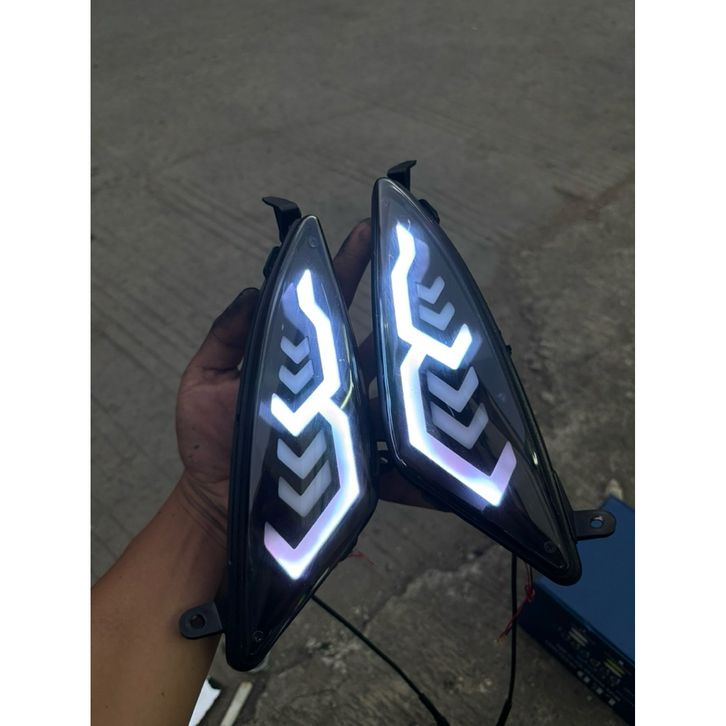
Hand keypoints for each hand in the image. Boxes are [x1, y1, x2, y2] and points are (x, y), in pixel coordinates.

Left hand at [174, 219, 438, 544]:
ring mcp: (352, 420)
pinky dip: (421, 451)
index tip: (364, 232)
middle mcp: (334, 381)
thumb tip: (253, 289)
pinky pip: (395, 454)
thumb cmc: (209, 442)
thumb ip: (225, 337)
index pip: (327, 302)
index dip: (344, 267)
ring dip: (416, 360)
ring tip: (442, 332)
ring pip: (392, 386)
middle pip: (371, 335)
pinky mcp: (360, 462)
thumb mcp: (205, 381)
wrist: (219, 505)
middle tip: (417, 268)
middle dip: (394, 301)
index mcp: (299, 355)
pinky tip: (447, 427)